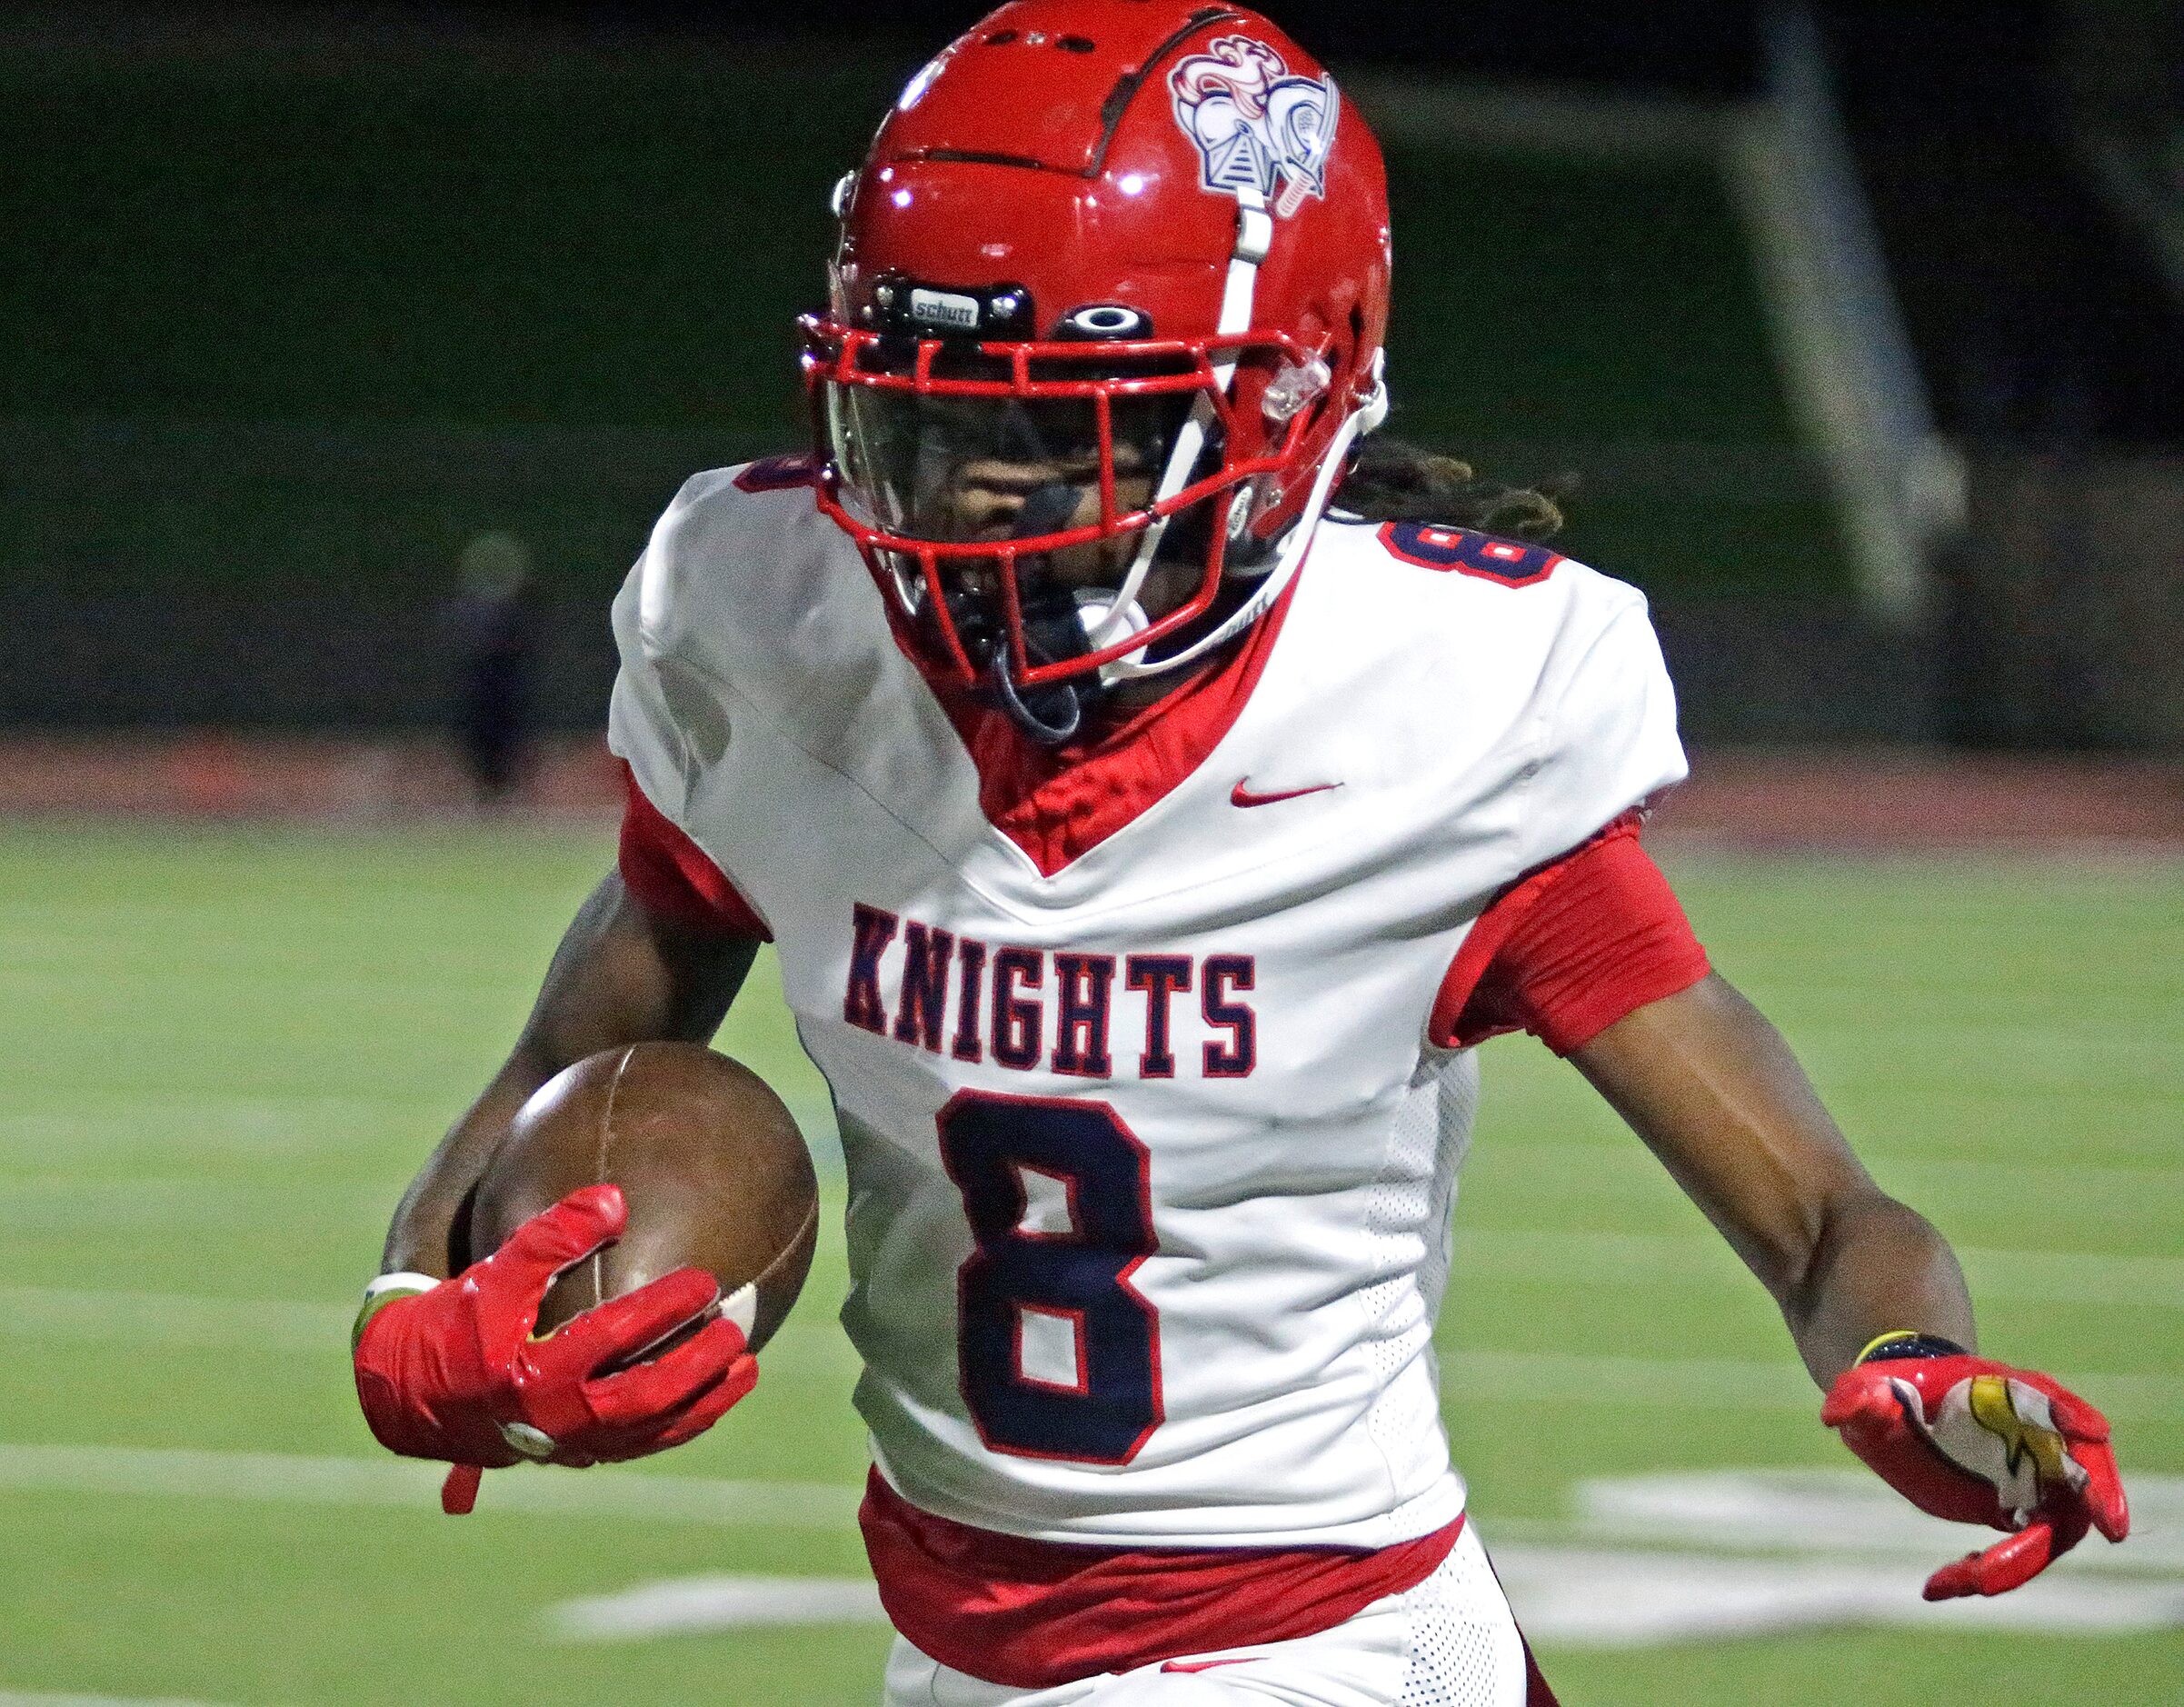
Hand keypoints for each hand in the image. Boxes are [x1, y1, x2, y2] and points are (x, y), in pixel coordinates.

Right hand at [353, 1183, 756, 1512]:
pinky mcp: (580, 1454)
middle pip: (647, 1397)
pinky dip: (684, 1424)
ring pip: (653, 1430)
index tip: (705, 1279)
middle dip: (698, 1365)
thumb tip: (616, 1201)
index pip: (612, 1338)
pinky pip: (643, 1445)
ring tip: (747, 1366)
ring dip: (705, 1401)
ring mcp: (572, 1443)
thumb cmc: (460, 1321)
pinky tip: (717, 1395)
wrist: (419, 1396)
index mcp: (533, 1372)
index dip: (663, 1309)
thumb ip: (551, 1235)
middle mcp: (557, 1418)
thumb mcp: (494, 1272)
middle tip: (735, 1329)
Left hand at [1822, 1339, 2127, 1597]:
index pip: (2055, 1402)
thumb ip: (1856, 1398)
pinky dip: (1992, 1571)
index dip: (2076, 1417)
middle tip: (2102, 1527)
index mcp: (2009, 1393)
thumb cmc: (1890, 1387)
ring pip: (2057, 1525)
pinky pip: (2026, 1548)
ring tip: (1953, 1580)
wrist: (1900, 1404)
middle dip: (2094, 1500)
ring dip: (2018, 1560)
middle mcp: (2036, 1436)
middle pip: (2082, 1474)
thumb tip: (1837, 1415)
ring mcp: (2035, 1476)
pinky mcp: (2022, 1509)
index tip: (2092, 1431)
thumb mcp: (1865, 1388)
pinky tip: (1937, 1584)